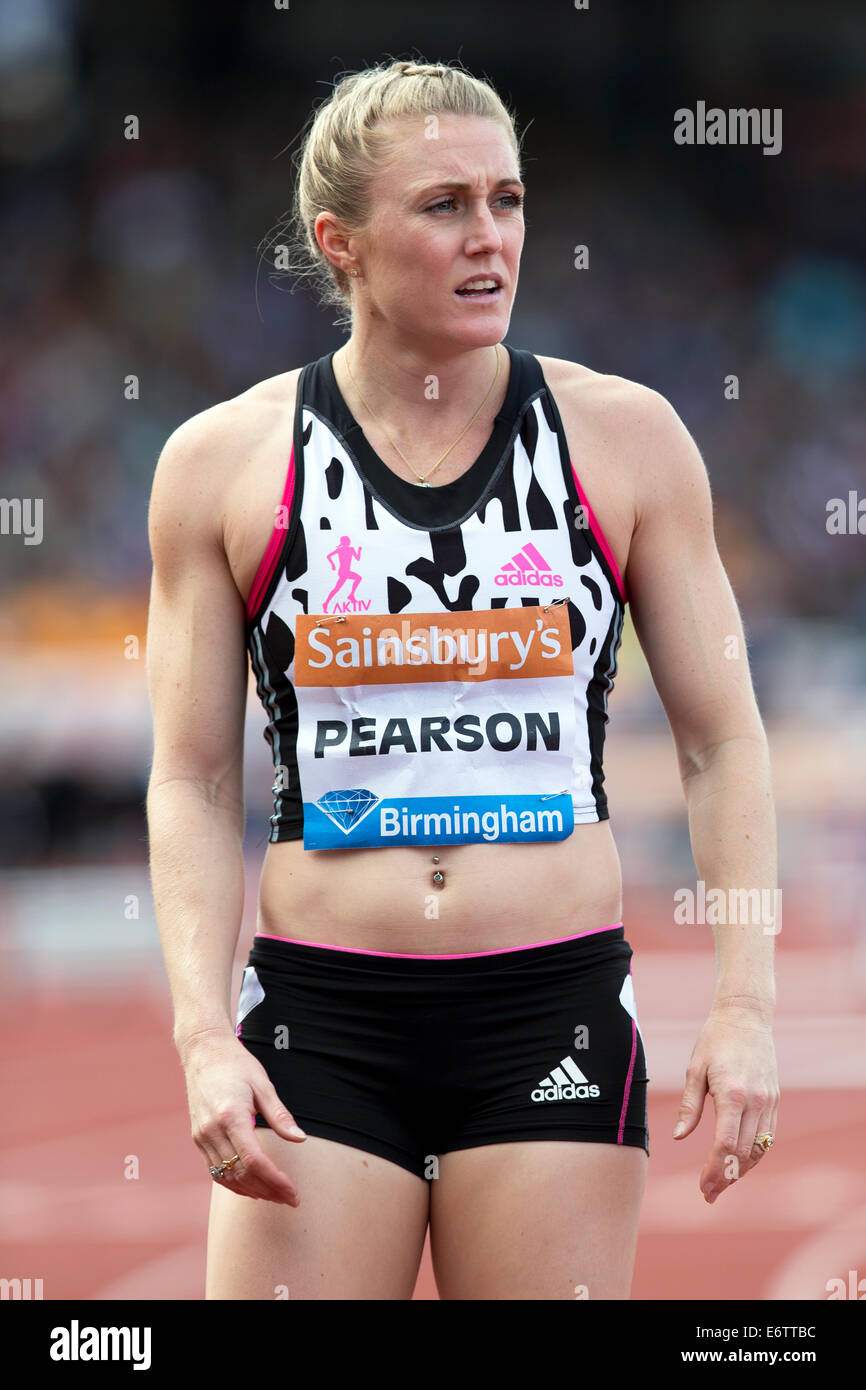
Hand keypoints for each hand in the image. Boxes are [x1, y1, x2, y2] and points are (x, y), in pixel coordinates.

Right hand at [179, 1029, 305, 1204]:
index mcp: (231, 1115)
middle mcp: (212, 1130)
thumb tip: (300, 1139)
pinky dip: (234, 1184)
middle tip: (291, 1199)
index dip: (275, 1181)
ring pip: (226, 1178)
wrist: (203, 1052)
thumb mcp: (263, 1085)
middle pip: (241, 1174)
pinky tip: (253, 1187)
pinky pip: (215, 1171)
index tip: (293, 1191)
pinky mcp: (198, 1139)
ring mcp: (201, 1136)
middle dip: (268, 1191)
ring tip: (276, 1196)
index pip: (254, 1161)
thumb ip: (280, 1116)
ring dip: (252, 1191)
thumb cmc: (237, 1065)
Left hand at [673, 1001, 778, 1203]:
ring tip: (723, 1182)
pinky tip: (740, 1162)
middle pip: (743, 1153)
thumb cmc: (714, 1040)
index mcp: (732, 1094)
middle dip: (726, 1177)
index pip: (725, 1145)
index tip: (703, 1187)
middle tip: (709, 1194)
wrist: (746, 1016)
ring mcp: (769, 1101)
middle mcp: (755, 1101)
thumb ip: (690, 1107)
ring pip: (759, 1149)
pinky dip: (755, 1154)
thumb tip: (679, 1138)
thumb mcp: (695, 1070)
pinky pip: (768, 1136)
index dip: (715, 1171)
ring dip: (742, 1170)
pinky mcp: (775, 1099)